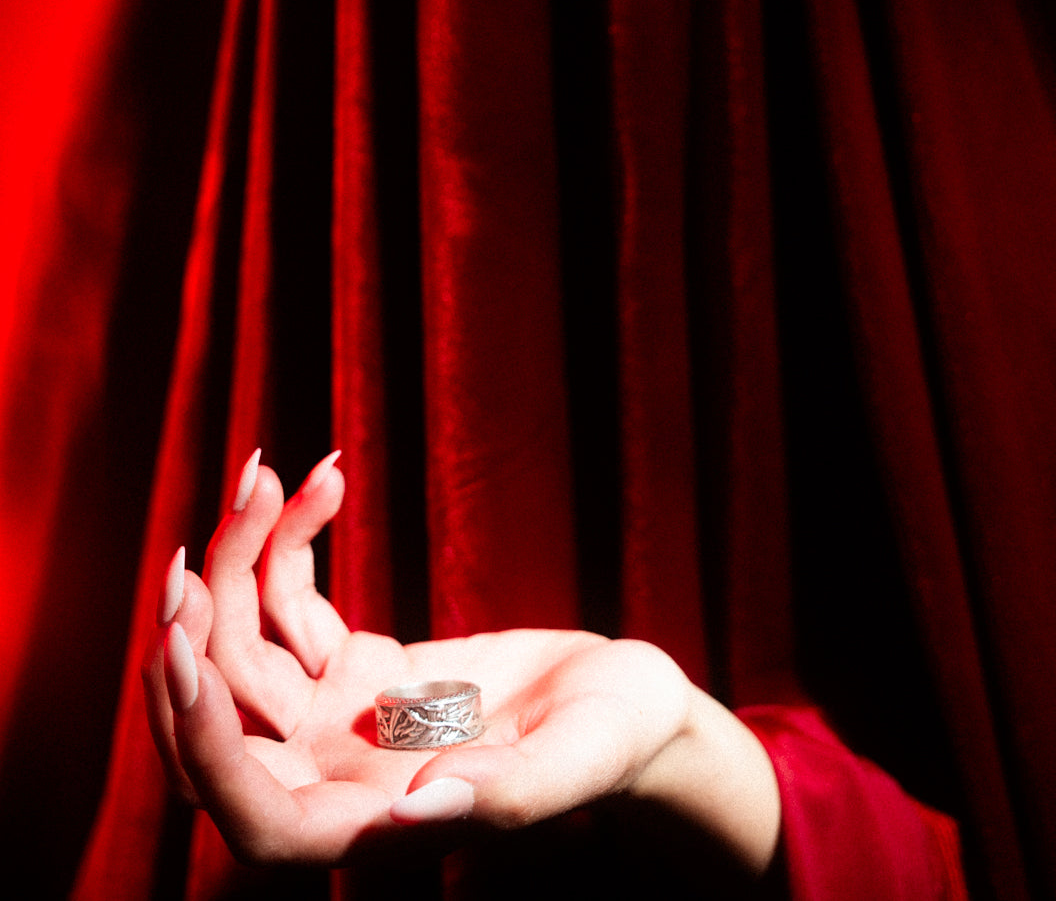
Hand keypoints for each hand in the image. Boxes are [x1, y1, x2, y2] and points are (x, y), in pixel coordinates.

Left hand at [142, 452, 780, 877]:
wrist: (628, 703)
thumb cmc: (617, 744)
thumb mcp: (577, 760)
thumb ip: (505, 794)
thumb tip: (413, 807)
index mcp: (369, 828)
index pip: (253, 811)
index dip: (205, 737)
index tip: (184, 641)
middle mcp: (332, 781)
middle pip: (221, 721)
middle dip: (194, 635)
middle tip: (201, 547)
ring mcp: (334, 722)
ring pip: (243, 647)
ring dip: (243, 558)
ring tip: (269, 471)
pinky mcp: (352, 666)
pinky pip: (291, 603)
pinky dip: (294, 538)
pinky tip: (328, 474)